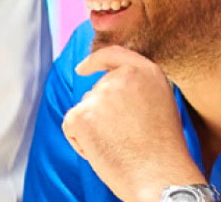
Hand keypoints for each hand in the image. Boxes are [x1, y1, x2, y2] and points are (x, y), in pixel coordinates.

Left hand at [62, 46, 204, 201]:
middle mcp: (121, 77)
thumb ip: (135, 88)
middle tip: (128, 139)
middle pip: (96, 91)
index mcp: (146, 71)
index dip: (95, 61)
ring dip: (93, 129)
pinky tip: (102, 154)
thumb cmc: (164, 152)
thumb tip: (106, 85)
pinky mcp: (81, 115)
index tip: (81, 68)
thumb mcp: (160, 104)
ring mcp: (99, 95)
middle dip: (103, 114)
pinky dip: (80, 142)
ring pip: (85, 110)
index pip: (113, 54)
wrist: (163, 180)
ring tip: (120, 149)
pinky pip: (71, 126)